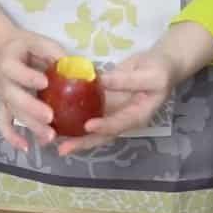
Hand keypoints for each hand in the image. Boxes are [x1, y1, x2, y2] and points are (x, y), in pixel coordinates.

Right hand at [0, 30, 65, 151]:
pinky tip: (26, 147)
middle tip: (50, 117)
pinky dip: (12, 138)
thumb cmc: (23, 47)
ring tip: (49, 137)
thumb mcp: (36, 42)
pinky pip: (4, 125)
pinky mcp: (3, 108)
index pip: (17, 72)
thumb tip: (73, 66)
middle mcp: (2, 83)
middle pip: (14, 98)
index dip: (29, 77)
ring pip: (13, 115)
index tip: (44, 82)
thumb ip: (52, 52)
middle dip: (32, 109)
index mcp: (8, 64)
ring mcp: (2, 98)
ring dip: (30, 127)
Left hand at [57, 21, 212, 155]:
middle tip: (62, 148)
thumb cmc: (160, 71)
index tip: (87, 126)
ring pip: (91, 128)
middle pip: (101, 135)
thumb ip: (127, 80)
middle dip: (82, 142)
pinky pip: (87, 112)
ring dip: (73, 135)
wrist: (160, 64)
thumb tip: (101, 80)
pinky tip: (56, 118)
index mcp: (137, 116)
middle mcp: (122, 120)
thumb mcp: (151, 75)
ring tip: (52, 138)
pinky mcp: (104, 104)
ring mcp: (112, 113)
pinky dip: (73, 117)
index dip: (104, 126)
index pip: (119, 124)